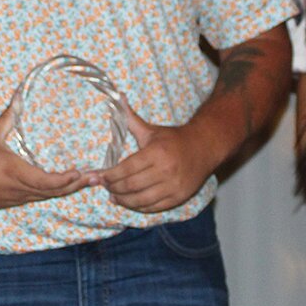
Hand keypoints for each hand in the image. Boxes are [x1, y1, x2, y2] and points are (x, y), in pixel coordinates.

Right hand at [0, 104, 90, 208]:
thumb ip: (9, 116)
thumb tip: (21, 94)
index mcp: (13, 171)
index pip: (45, 181)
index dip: (65, 180)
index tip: (80, 172)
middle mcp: (17, 189)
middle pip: (53, 192)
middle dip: (76, 185)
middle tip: (97, 176)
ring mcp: (16, 199)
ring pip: (47, 198)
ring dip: (68, 190)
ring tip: (88, 180)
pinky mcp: (13, 203)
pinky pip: (38, 199)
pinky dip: (53, 192)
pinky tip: (66, 185)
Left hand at [92, 104, 214, 212]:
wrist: (205, 147)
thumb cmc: (174, 139)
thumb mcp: (152, 130)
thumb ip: (130, 118)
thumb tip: (117, 98)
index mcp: (156, 152)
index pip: (126, 169)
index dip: (110, 176)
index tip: (100, 177)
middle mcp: (165, 170)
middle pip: (131, 186)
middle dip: (114, 188)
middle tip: (105, 187)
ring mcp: (173, 186)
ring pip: (141, 200)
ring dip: (124, 201)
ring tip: (114, 197)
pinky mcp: (178, 197)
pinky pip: (154, 207)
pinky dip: (139, 207)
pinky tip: (130, 202)